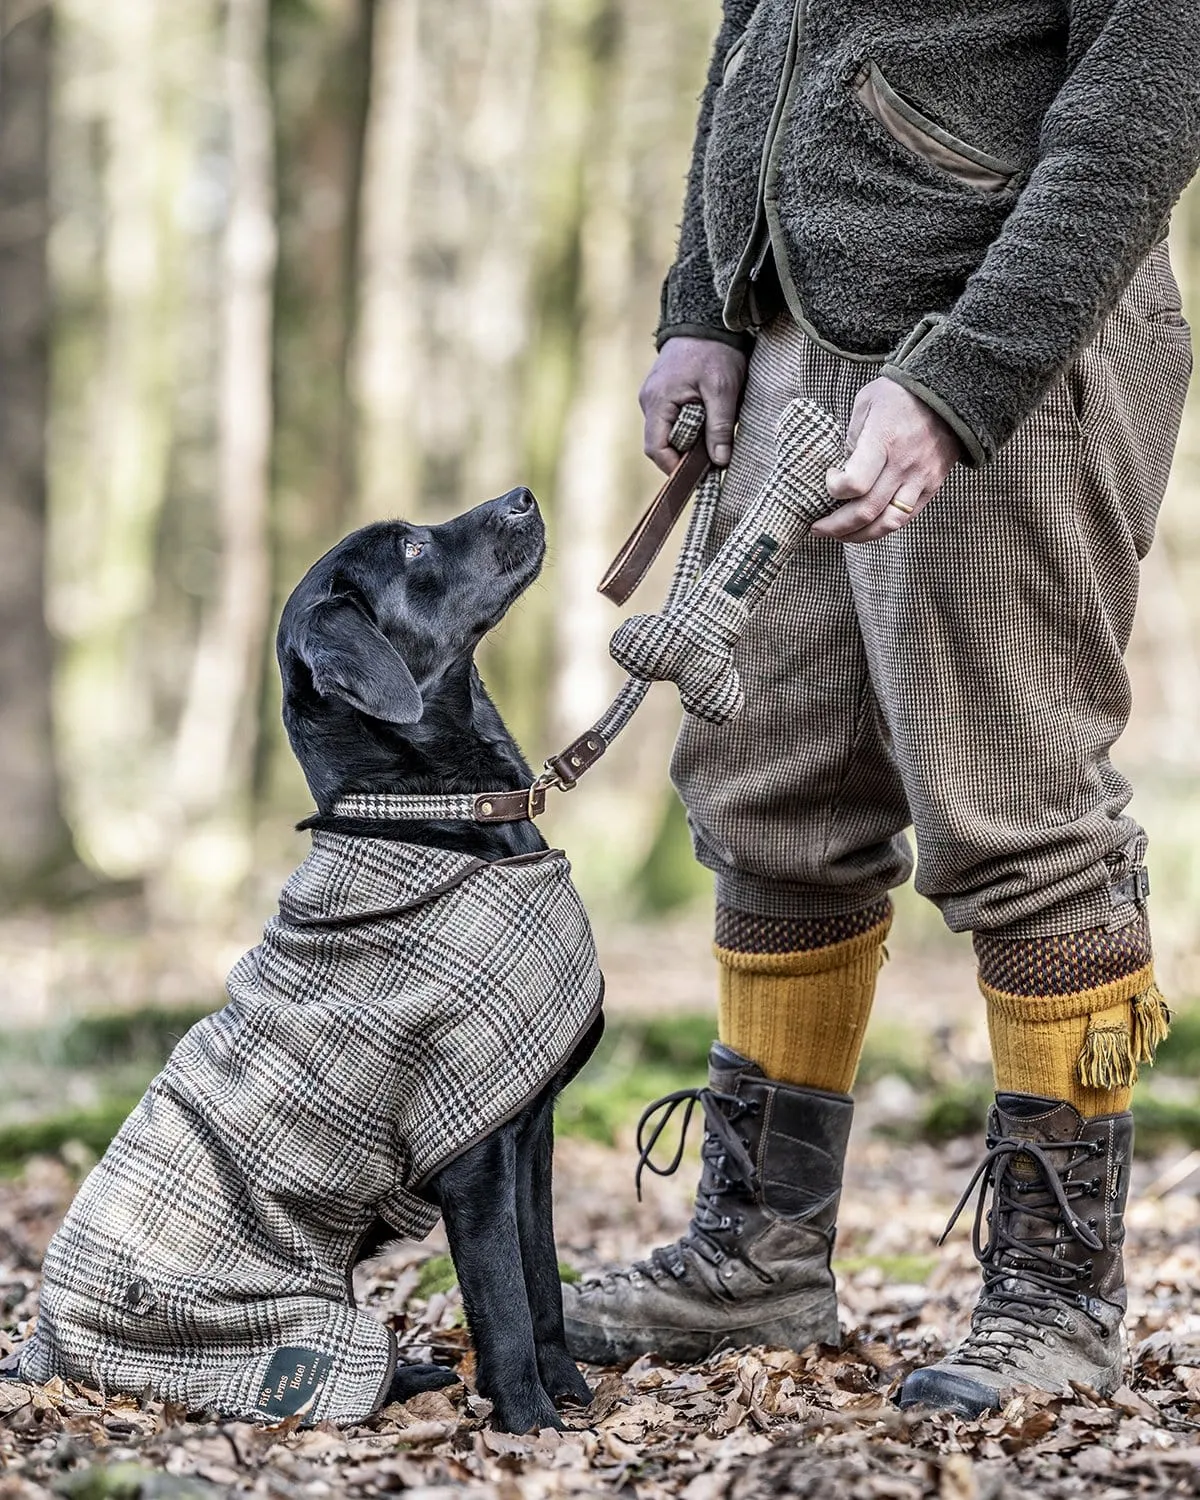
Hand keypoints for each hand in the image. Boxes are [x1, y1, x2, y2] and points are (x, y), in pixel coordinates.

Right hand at [639, 337, 747, 473]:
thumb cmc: (714, 351)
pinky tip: (706, 419)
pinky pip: (671, 419)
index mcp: (657, 401)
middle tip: (711, 456)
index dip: (674, 467)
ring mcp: (653, 396)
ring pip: (667, 432)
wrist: (706, 318)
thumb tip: (720, 461)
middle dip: (684, 454)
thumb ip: (719, 427)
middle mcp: (648, 401)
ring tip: (712, 434)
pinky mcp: (662, 392)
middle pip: (660, 444)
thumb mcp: (723, 389)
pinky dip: (688, 425)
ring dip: (688, 439)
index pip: (656, 449)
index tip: (698, 475)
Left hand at [811, 376, 961, 542]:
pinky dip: (882, 528)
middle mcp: (904, 464)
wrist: (948, 392)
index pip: (855, 483)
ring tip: (840, 535)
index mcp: (884, 440)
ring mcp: (921, 478)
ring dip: (859, 536)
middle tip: (818, 527)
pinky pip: (906, 518)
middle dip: (836, 527)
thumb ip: (851, 438)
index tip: (830, 478)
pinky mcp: (931, 486)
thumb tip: (841, 470)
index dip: (834, 488)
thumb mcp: (866, 403)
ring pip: (888, 523)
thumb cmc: (899, 395)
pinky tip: (865, 528)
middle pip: (867, 511)